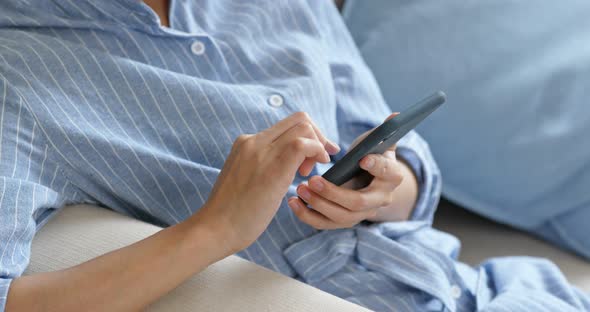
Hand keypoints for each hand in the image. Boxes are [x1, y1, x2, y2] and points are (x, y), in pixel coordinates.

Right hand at [193, 112, 339, 253]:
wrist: (215, 228)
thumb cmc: (232, 212)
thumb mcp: (246, 178)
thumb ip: (262, 165)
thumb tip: (285, 166)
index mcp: (246, 142)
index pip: (287, 124)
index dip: (307, 136)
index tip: (311, 159)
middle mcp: (254, 140)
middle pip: (299, 119)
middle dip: (318, 137)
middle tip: (318, 163)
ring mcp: (262, 151)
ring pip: (303, 128)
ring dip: (318, 146)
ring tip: (308, 173)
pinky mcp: (273, 167)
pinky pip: (303, 145)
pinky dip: (316, 153)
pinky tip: (309, 174)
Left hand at [288, 113, 418, 228]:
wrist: (367, 179)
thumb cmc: (370, 154)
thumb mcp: (376, 142)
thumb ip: (384, 131)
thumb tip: (396, 116)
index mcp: (392, 176)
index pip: (387, 172)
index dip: (376, 166)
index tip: (362, 159)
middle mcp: (380, 199)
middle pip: (359, 202)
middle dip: (334, 193)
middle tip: (313, 180)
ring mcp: (362, 214)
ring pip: (341, 217)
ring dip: (318, 204)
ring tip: (299, 189)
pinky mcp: (344, 221)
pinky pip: (325, 224)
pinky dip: (308, 215)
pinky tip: (293, 203)